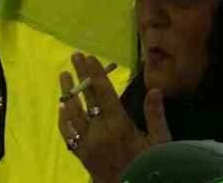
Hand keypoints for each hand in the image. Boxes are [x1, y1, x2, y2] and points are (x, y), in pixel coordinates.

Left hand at [58, 53, 166, 182]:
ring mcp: (88, 145)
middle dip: (81, 76)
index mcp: (119, 126)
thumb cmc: (149, 166)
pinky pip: (68, 134)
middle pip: (87, 99)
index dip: (96, 74)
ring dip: (67, 94)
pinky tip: (62, 109)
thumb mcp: (160, 142)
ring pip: (72, 114)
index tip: (89, 57)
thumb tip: (155, 89)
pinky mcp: (82, 155)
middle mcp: (100, 132)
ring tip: (63, 76)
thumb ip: (155, 116)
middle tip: (74, 56)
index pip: (104, 93)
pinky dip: (63, 120)